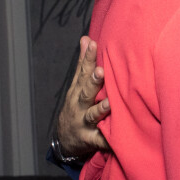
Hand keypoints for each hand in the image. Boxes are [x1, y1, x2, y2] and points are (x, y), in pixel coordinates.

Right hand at [56, 36, 109, 155]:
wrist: (65, 139)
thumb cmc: (76, 106)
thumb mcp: (77, 85)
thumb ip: (83, 63)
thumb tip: (86, 38)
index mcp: (78, 90)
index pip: (83, 71)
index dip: (87, 58)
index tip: (93, 43)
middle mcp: (79, 105)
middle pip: (85, 92)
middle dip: (93, 82)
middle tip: (100, 71)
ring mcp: (83, 123)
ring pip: (92, 116)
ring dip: (100, 110)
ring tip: (108, 103)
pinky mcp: (90, 140)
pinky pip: (100, 140)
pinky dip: (107, 140)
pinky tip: (115, 139)